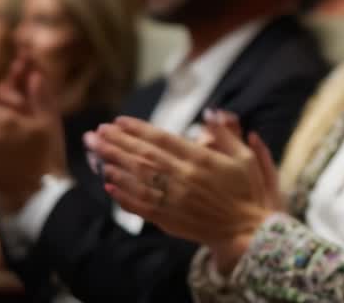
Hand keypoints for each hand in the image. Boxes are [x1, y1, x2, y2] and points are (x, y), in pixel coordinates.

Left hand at [87, 112, 278, 271]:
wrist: (246, 231)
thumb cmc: (247, 192)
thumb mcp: (245, 157)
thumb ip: (225, 134)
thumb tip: (210, 113)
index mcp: (201, 160)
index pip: (162, 139)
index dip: (138, 129)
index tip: (118, 120)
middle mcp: (183, 178)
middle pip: (143, 156)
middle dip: (117, 142)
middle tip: (95, 133)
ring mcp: (174, 200)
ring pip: (137, 179)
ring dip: (114, 164)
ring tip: (96, 152)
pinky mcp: (169, 219)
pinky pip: (140, 205)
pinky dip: (123, 194)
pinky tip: (108, 183)